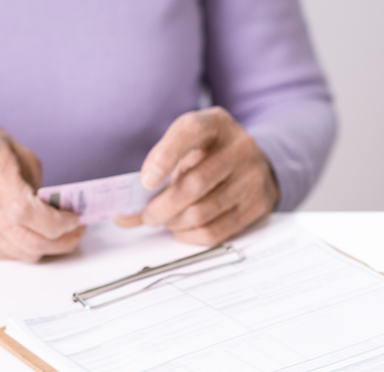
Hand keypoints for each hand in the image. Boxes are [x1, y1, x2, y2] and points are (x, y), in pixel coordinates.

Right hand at [0, 121, 83, 261]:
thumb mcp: (16, 150)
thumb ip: (39, 184)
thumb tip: (62, 215)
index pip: (25, 210)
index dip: (56, 223)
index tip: (74, 220)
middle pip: (25, 238)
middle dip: (60, 241)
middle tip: (76, 233)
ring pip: (18, 251)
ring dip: (46, 247)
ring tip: (60, 235)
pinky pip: (4, 253)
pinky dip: (24, 247)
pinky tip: (31, 234)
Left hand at [118, 107, 278, 245]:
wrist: (256, 163)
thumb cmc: (211, 155)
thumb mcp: (187, 147)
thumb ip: (158, 170)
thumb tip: (126, 212)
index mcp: (216, 123)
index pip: (190, 131)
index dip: (165, 156)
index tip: (146, 182)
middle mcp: (239, 147)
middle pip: (194, 184)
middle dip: (162, 207)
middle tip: (148, 215)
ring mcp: (252, 177)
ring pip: (202, 212)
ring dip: (174, 223)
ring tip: (166, 220)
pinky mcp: (258, 205)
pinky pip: (215, 231)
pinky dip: (190, 236)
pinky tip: (183, 229)